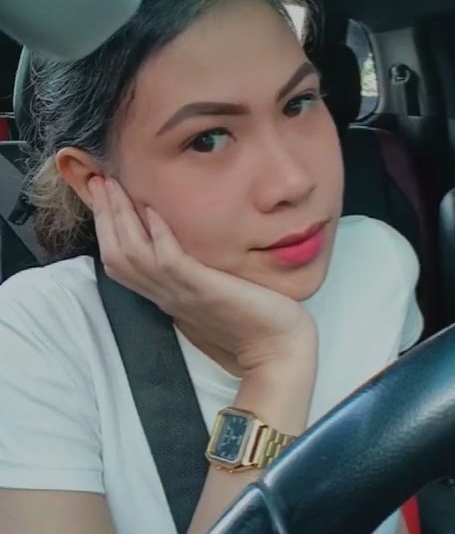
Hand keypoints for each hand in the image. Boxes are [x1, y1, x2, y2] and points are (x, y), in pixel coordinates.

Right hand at [90, 176, 316, 372]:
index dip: (107, 228)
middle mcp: (166, 294)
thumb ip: (194, 272)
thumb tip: (186, 241)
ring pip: (133, 255)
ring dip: (119, 218)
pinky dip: (158, 235)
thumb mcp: (213, 291)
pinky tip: (153, 211)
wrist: (278, 352)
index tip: (103, 195)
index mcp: (166, 295)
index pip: (121, 261)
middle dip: (104, 215)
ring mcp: (181, 293)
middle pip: (117, 255)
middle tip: (97, 181)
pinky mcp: (204, 290)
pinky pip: (170, 262)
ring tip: (112, 186)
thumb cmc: (253, 322)